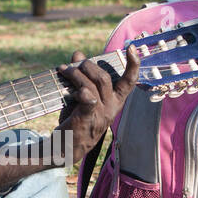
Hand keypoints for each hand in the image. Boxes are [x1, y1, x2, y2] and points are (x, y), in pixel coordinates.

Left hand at [53, 47, 138, 165]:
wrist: (64, 148)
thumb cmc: (75, 121)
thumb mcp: (80, 96)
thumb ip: (81, 74)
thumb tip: (78, 53)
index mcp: (115, 101)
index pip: (129, 82)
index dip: (133, 65)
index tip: (131, 48)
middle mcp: (111, 108)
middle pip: (104, 78)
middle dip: (88, 66)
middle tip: (74, 64)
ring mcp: (99, 115)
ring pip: (92, 85)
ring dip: (76, 74)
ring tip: (64, 70)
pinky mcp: (86, 120)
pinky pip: (87, 100)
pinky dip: (80, 91)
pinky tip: (73, 89)